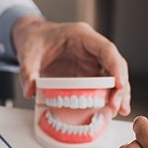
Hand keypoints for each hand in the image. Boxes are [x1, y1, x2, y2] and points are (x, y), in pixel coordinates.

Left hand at [12, 16, 130, 116]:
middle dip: (120, 86)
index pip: (106, 49)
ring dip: (117, 94)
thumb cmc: (34, 40)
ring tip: (119, 111)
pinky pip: (101, 85)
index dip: (115, 66)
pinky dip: (106, 97)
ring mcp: (91, 61)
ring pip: (112, 77)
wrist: (32, 39)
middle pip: (114, 65)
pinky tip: (109, 111)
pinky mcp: (87, 73)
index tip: (120, 84)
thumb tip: (30, 91)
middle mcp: (91, 49)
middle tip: (117, 105)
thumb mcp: (27, 54)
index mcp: (81, 36)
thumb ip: (27, 71)